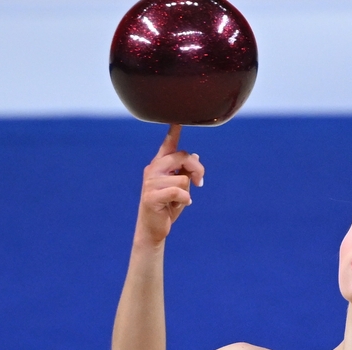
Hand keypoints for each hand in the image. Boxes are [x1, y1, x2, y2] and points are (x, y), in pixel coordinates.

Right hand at [135, 124, 204, 245]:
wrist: (153, 229)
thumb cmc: (167, 207)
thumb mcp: (180, 188)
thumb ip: (185, 172)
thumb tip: (196, 157)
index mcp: (159, 165)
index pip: (168, 145)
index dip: (173, 132)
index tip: (177, 120)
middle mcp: (153, 169)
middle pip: (182, 156)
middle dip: (197, 169)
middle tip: (200, 183)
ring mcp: (150, 182)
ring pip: (183, 178)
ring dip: (187, 191)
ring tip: (180, 200)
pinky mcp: (151, 196)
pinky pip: (178, 191)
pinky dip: (185, 200)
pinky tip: (183, 205)